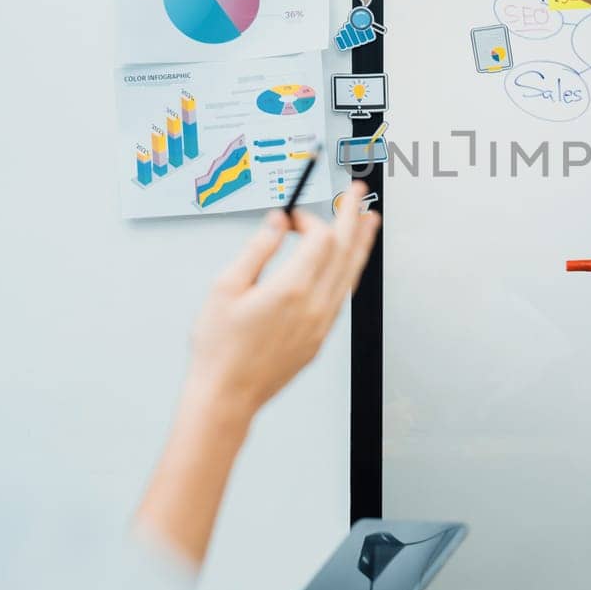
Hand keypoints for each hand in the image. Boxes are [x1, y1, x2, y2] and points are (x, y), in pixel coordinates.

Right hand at [184, 182, 380, 418]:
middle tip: (358, 193)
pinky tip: (350, 264)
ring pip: (350, 274)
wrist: (227, 396)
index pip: (319, 239)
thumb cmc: (220, 348)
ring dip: (360, 244)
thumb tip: (277, 223)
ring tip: (370, 221)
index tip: (292, 217)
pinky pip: (343, 296)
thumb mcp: (226, 287)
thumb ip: (256, 249)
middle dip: (352, 218)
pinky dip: (350, 272)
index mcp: (292, 289)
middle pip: (344, 251)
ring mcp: (322, 323)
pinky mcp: (320, 338)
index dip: (309, 220)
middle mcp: (315, 305)